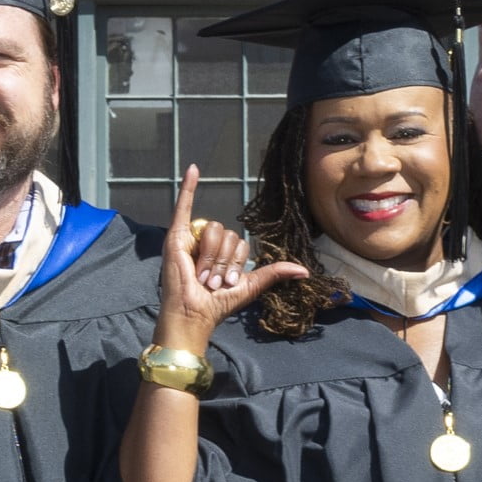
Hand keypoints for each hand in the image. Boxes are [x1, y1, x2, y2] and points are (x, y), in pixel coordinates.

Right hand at [155, 168, 305, 348]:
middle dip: (224, 261)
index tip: (228, 283)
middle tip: (213, 281)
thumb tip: (305, 272)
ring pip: (214, 230)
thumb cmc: (218, 303)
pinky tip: (193, 169)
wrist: (195, 313)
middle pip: (228, 234)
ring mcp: (191, 237)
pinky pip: (184, 206)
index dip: (237, 262)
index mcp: (223, 252)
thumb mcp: (251, 285)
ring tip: (202, 276)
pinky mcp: (176, 236)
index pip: (239, 241)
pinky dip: (188, 187)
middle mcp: (207, 243)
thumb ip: (274, 273)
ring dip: (211, 258)